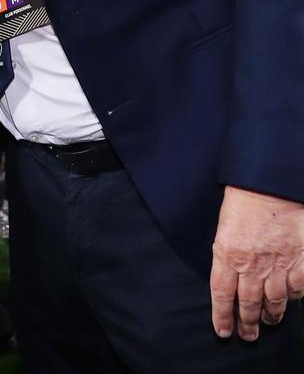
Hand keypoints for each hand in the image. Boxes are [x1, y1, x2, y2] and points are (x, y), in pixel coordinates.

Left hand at [210, 185, 303, 340]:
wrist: (271, 183)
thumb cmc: (243, 197)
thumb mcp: (224, 225)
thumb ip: (227, 251)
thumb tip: (229, 272)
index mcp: (227, 254)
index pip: (222, 295)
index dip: (222, 316)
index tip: (223, 331)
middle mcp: (252, 266)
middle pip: (248, 303)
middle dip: (247, 323)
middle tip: (247, 335)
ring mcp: (278, 266)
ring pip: (274, 301)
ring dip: (270, 315)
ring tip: (268, 321)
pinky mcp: (300, 262)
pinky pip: (297, 289)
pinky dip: (293, 298)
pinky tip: (289, 300)